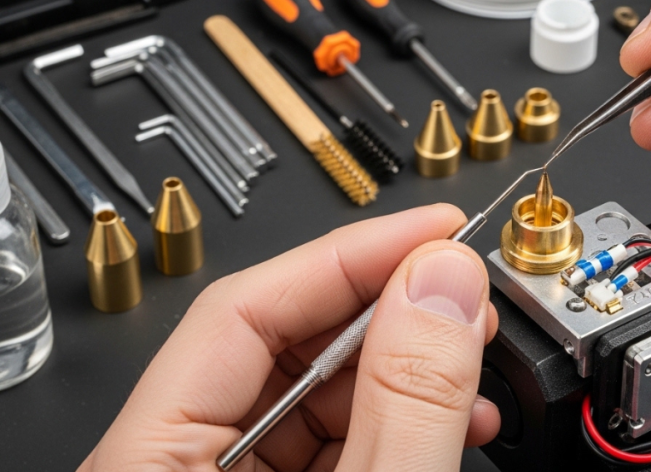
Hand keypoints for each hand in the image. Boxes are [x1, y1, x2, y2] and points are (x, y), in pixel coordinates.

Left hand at [78, 204, 500, 470]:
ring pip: (320, 394)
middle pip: (284, 344)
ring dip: (411, 368)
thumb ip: (405, 401)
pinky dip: (403, 418)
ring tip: (471, 359)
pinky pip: (338, 440)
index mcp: (151, 469)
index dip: (349, 254)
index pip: (240, 310)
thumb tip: (440, 284)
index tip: (434, 229)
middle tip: (463, 290)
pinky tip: (454, 413)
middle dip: (392, 310)